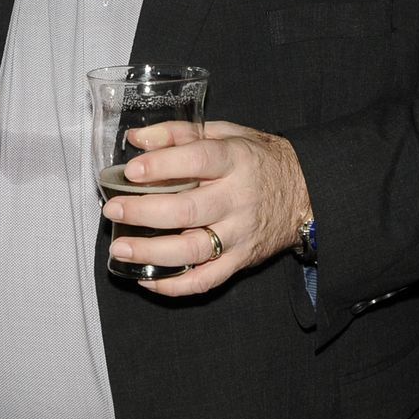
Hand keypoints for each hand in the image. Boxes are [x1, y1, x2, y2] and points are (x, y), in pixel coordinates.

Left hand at [101, 119, 310, 297]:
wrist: (305, 192)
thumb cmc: (257, 159)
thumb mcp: (225, 133)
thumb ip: (179, 133)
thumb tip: (137, 138)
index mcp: (235, 161)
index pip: (197, 161)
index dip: (162, 166)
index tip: (131, 170)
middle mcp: (237, 199)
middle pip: (188, 210)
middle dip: (145, 213)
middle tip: (113, 211)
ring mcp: (239, 234)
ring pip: (193, 250)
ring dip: (152, 253)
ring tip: (120, 249)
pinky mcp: (240, 260)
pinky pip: (206, 280)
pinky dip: (175, 285)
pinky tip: (147, 278)